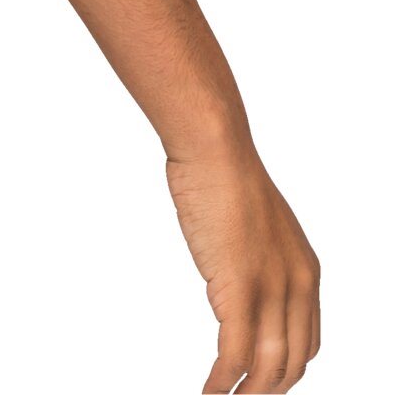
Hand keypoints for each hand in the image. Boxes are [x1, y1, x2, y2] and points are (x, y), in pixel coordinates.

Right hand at [165, 136, 320, 390]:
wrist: (214, 148)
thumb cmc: (225, 176)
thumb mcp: (259, 228)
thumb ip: (261, 262)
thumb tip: (241, 285)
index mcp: (306, 271)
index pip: (307, 344)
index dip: (285, 372)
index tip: (261, 383)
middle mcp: (298, 285)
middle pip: (293, 364)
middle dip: (269, 391)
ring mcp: (271, 288)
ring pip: (268, 368)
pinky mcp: (241, 288)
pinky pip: (236, 354)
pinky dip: (224, 382)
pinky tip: (211, 391)